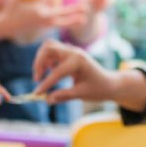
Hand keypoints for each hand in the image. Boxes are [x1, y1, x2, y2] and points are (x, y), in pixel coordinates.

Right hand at [0, 0, 87, 43]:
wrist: (8, 26)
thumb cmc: (11, 10)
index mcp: (36, 8)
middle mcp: (42, 17)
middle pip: (61, 12)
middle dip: (74, 9)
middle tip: (86, 7)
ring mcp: (44, 24)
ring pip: (62, 22)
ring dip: (74, 19)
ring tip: (85, 18)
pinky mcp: (44, 28)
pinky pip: (58, 25)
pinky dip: (67, 23)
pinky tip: (76, 21)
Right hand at [31, 39, 145, 110]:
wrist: (109, 83)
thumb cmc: (98, 89)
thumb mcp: (81, 94)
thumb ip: (63, 96)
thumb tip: (47, 100)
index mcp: (78, 62)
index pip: (56, 72)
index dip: (45, 83)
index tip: (36, 94)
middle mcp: (74, 52)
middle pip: (48, 48)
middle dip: (39, 63)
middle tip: (37, 79)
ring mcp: (71, 51)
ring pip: (48, 47)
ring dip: (41, 59)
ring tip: (41, 75)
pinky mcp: (69, 53)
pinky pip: (53, 50)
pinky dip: (47, 59)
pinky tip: (49, 71)